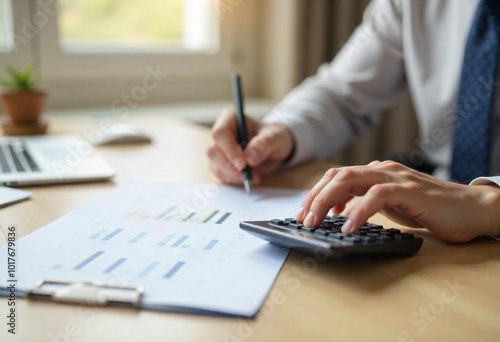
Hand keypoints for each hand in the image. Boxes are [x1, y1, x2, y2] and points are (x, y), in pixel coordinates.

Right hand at [207, 108, 293, 184]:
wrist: (274, 150)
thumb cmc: (273, 137)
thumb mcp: (276, 136)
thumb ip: (265, 143)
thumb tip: (250, 158)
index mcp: (230, 119)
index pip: (220, 133)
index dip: (229, 149)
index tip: (243, 163)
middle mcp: (220, 134)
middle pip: (213, 151)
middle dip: (229, 166)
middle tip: (247, 176)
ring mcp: (218, 151)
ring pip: (214, 166)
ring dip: (232, 176)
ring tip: (253, 178)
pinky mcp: (220, 165)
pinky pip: (220, 176)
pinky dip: (233, 181)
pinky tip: (248, 180)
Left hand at [295, 161, 499, 242]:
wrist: (470, 209)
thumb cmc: (429, 208)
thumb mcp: (389, 205)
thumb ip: (365, 201)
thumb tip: (338, 210)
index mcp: (375, 173)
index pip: (336, 176)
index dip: (315, 192)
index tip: (302, 212)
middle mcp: (382, 170)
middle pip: (338, 175)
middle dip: (314, 197)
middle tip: (302, 219)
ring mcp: (396, 178)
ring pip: (351, 179)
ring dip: (328, 201)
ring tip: (315, 222)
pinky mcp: (410, 191)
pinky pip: (377, 196)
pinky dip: (359, 210)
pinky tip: (348, 226)